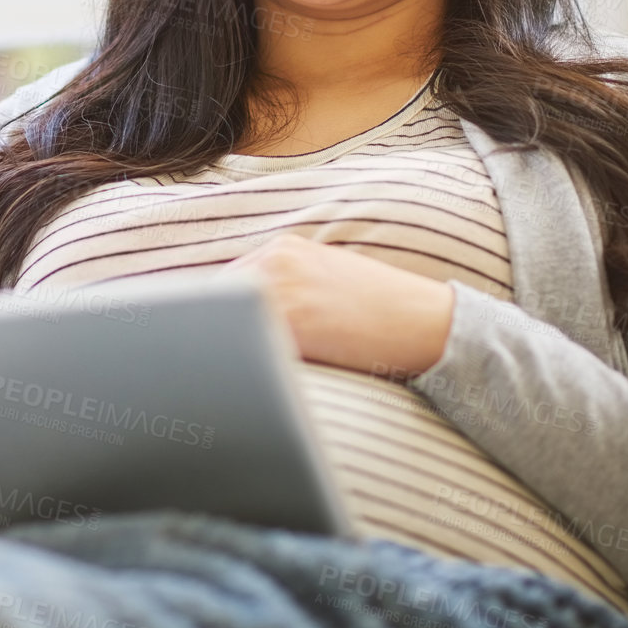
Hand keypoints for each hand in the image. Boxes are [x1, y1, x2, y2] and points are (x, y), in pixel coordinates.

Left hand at [220, 232, 455, 380]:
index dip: (210, 317)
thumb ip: (283, 292)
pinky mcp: (290, 317)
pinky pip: (245, 342)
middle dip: (210, 332)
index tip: (202, 340)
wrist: (426, 324)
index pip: (224, 286)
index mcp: (283, 249)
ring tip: (224, 375)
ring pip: (223, 321)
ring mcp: (280, 285)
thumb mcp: (325, 284)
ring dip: (223, 347)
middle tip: (204, 365)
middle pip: (213, 300)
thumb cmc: (380, 314)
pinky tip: (250, 378)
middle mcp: (275, 259)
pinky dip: (241, 360)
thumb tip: (234, 325)